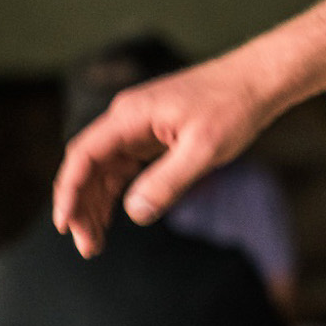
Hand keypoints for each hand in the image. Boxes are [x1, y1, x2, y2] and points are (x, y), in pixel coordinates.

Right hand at [53, 54, 283, 257]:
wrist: (261, 79)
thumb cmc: (235, 106)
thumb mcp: (205, 148)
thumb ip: (169, 180)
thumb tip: (135, 211)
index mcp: (131, 115)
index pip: (84, 155)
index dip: (69, 191)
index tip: (64, 225)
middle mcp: (128, 117)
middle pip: (89, 166)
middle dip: (82, 206)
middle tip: (87, 246)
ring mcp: (140, 125)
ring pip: (105, 168)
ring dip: (97, 203)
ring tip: (97, 240)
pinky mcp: (155, 133)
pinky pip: (125, 165)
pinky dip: (117, 191)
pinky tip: (115, 215)